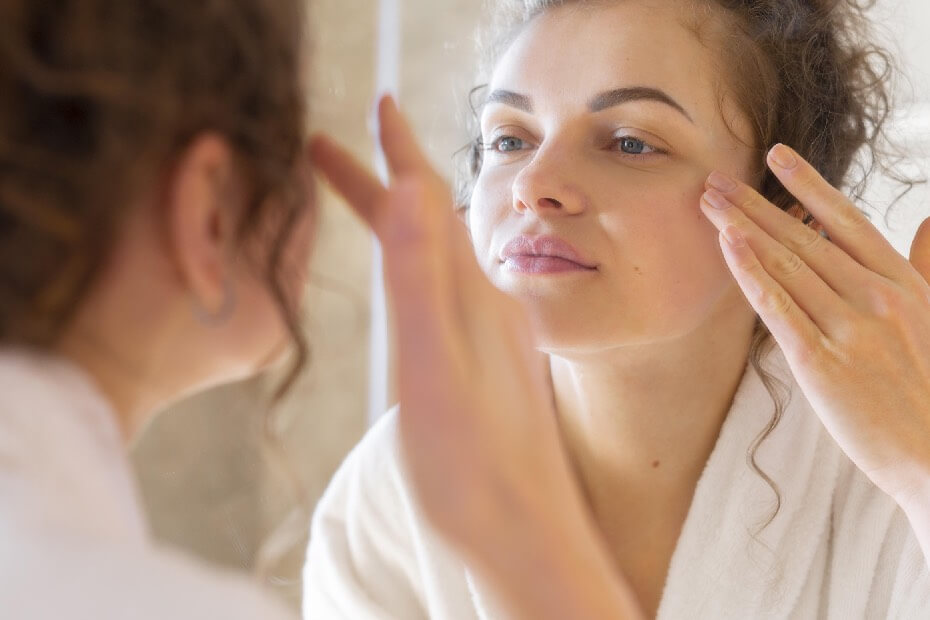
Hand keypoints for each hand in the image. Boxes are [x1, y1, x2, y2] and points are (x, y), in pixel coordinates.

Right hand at [310, 95, 643, 619]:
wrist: (527, 534)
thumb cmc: (474, 465)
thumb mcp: (432, 369)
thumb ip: (423, 280)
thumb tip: (417, 189)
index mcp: (468, 296)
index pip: (424, 202)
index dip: (393, 152)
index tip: (372, 105)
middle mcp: (486, 305)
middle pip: (429, 222)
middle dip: (381, 180)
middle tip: (328, 151)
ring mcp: (492, 334)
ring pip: (441, 257)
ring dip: (402, 221)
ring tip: (372, 203)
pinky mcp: (491, 365)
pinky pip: (450, 294)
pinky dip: (421, 267)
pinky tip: (421, 285)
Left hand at [698, 144, 929, 509]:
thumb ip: (928, 265)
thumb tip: (928, 222)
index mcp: (902, 283)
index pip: (847, 220)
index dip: (809, 185)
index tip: (777, 155)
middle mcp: (875, 297)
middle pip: (805, 237)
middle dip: (755, 205)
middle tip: (715, 180)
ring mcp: (849, 328)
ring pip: (786, 264)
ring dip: (742, 229)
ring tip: (709, 203)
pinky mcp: (821, 362)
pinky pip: (778, 307)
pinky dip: (751, 273)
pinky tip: (727, 245)